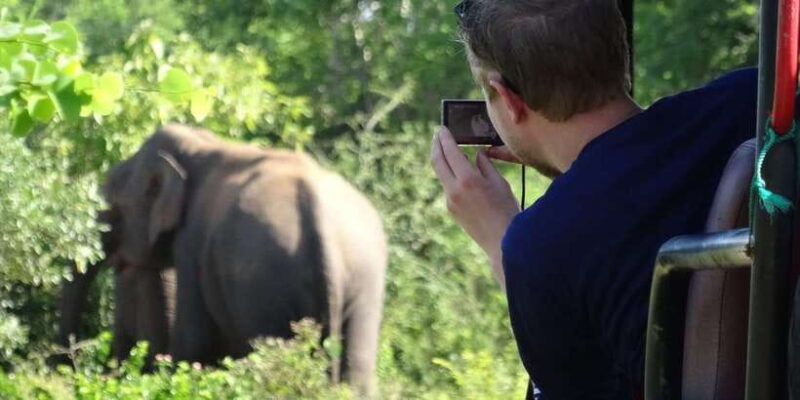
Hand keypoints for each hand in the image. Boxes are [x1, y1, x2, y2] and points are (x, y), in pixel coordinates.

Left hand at [430, 127, 519, 288]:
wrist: (501, 242)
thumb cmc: (506, 210)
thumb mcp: (499, 183)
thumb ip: (485, 165)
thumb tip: (476, 154)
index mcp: (468, 179)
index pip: (450, 152)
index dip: (445, 138)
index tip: (442, 128)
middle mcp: (454, 189)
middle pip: (437, 161)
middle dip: (436, 145)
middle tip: (437, 134)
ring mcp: (450, 200)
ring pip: (441, 174)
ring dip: (441, 160)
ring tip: (444, 149)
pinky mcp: (450, 209)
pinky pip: (447, 187)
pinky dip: (449, 175)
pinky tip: (456, 171)